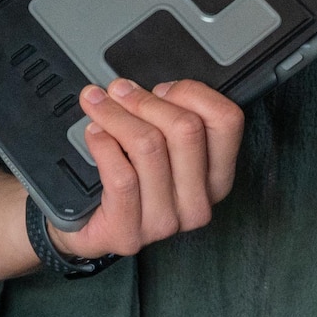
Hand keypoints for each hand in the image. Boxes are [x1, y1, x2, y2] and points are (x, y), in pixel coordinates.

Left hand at [46, 77, 244, 260]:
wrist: (90, 227)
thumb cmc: (130, 179)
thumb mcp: (161, 147)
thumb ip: (167, 116)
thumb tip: (144, 84)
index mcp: (216, 176)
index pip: (227, 120)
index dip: (192, 93)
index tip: (162, 88)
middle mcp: (199, 201)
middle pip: (186, 129)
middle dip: (146, 100)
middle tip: (118, 91)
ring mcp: (166, 221)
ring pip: (149, 147)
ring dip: (116, 115)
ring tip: (98, 105)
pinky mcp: (130, 232)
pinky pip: (121, 175)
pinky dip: (103, 144)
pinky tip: (94, 134)